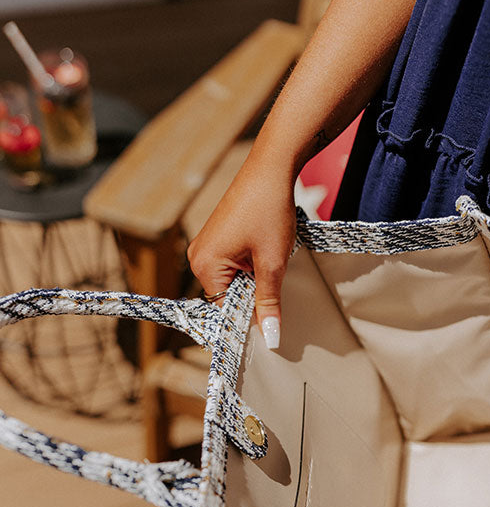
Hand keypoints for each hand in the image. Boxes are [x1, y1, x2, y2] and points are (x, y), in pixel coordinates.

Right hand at [187, 155, 295, 348]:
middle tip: (275, 280)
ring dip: (254, 280)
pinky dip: (251, 267)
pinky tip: (265, 252)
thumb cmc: (269, 211)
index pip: (225, 310)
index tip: (271, 325)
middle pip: (227, 296)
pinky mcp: (217, 237)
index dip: (250, 318)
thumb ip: (269, 303)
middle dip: (252, 296)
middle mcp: (197, 256)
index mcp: (204, 265)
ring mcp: (206, 246)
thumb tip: (271, 337)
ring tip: (270, 259)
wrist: (271, 168)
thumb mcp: (273, 263)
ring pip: (233, 281)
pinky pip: (232, 266)